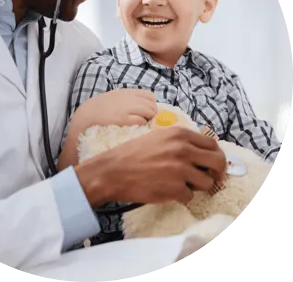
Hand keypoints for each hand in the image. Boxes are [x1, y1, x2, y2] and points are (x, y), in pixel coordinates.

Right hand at [70, 88, 156, 134]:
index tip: (147, 110)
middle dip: (152, 113)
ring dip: (148, 118)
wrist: (89, 113)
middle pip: (151, 104)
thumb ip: (129, 98)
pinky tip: (136, 125)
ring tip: (142, 123)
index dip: (151, 104)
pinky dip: (142, 123)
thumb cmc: (102, 106)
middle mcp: (129, 98)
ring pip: (149, 112)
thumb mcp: (116, 96)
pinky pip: (141, 121)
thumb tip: (144, 104)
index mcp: (128, 92)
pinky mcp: (124, 119)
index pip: (150, 95)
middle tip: (147, 119)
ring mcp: (127, 108)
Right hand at [76, 126, 227, 206]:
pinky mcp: (176, 188)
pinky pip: (190, 196)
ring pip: (207, 182)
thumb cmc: (131, 154)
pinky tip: (166, 190)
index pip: (212, 144)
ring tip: (180, 184)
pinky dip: (180, 196)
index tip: (212, 164)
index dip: (215, 155)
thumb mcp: (157, 138)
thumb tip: (201, 152)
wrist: (112, 171)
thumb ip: (179, 142)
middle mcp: (183, 149)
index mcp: (179, 134)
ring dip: (196, 186)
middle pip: (218, 162)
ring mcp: (181, 169)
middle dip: (217, 172)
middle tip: (209, 178)